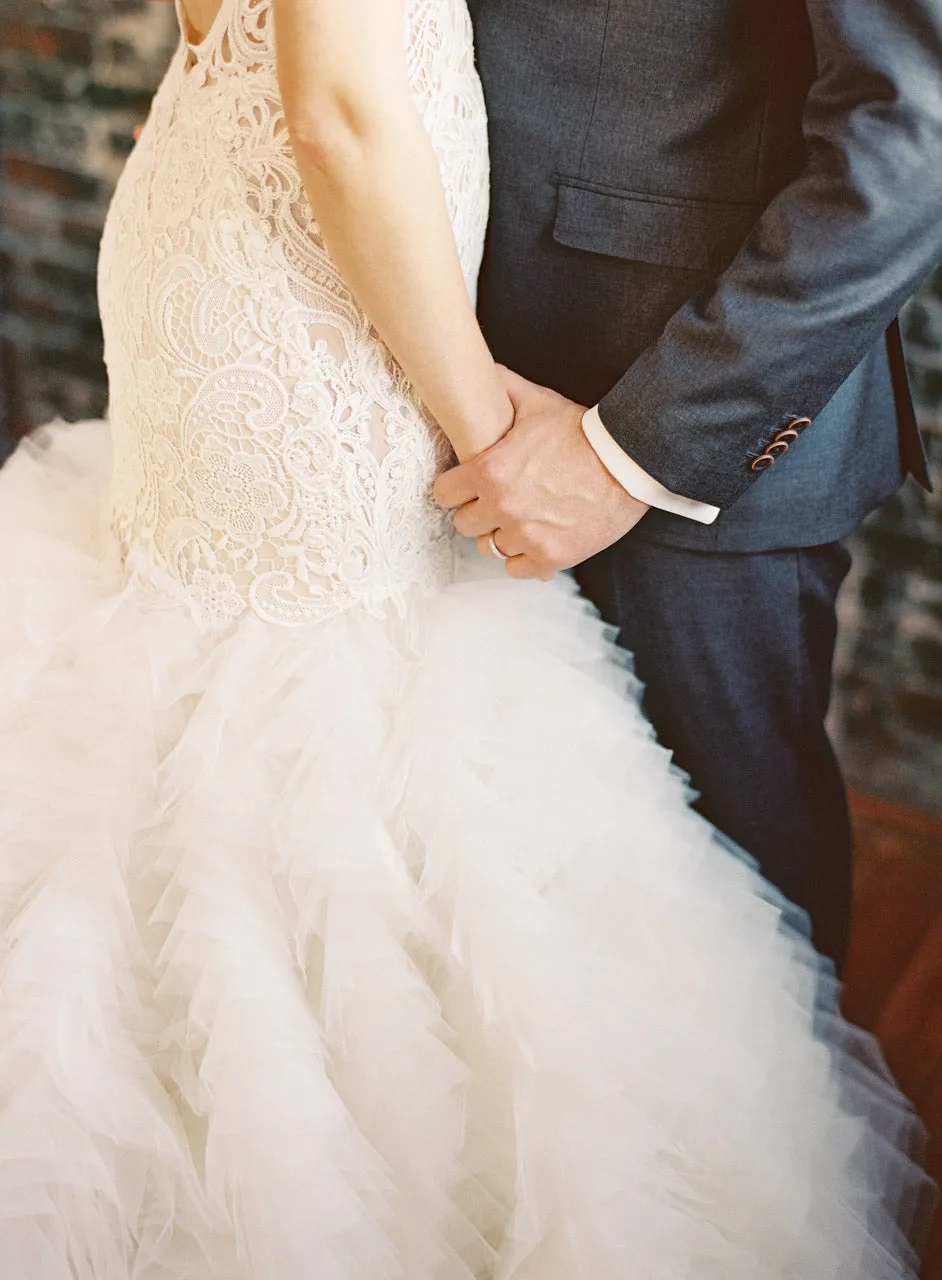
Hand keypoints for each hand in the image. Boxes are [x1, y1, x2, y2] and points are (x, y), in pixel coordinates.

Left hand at [433, 367, 648, 579]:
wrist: (628, 462)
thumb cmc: (582, 432)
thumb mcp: (537, 402)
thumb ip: (501, 388)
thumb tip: (476, 370)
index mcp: (490, 471)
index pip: (444, 494)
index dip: (456, 489)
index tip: (468, 487)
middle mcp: (503, 507)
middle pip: (464, 524)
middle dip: (478, 512)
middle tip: (498, 502)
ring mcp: (526, 535)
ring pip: (489, 548)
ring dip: (501, 535)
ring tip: (520, 520)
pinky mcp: (550, 557)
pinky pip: (517, 569)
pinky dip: (524, 558)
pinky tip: (536, 539)